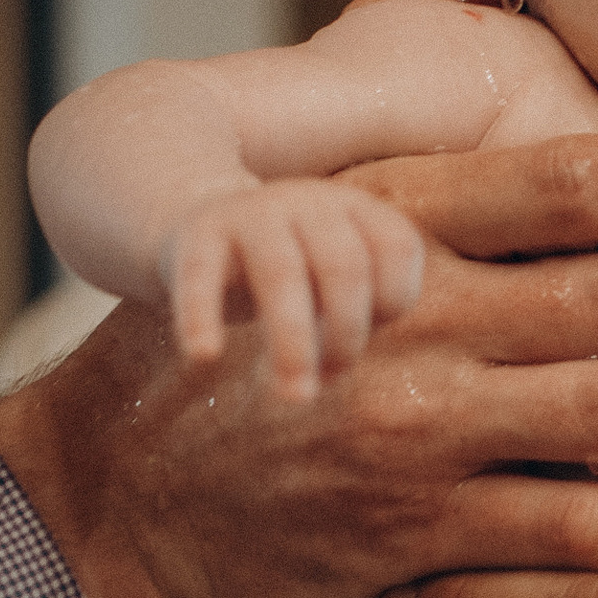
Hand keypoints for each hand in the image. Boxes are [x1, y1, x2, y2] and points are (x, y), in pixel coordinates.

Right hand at [0, 133, 597, 597]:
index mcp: (392, 225)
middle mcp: (416, 313)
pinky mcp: (421, 536)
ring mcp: (421, 427)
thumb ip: (422, 217)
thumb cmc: (226, 369)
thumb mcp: (301, 247)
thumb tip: (543, 169)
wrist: (110, 501)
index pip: (569, 183)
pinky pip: (578, 538)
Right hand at [164, 178, 427, 395]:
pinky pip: (202, 275)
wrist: (204, 229)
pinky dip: (201, 316)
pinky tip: (204, 356)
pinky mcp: (200, 231)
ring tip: (290, 397)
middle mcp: (309, 200)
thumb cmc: (290, 273)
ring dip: (292, 342)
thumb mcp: (329, 289)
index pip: (396, 247)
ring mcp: (253, 211)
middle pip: (344, 267)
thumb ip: (340, 330)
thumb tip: (314, 382)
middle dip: (345, 336)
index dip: (389, 302)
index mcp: (355, 206)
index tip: (366, 335)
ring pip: (282, 273)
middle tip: (324, 386)